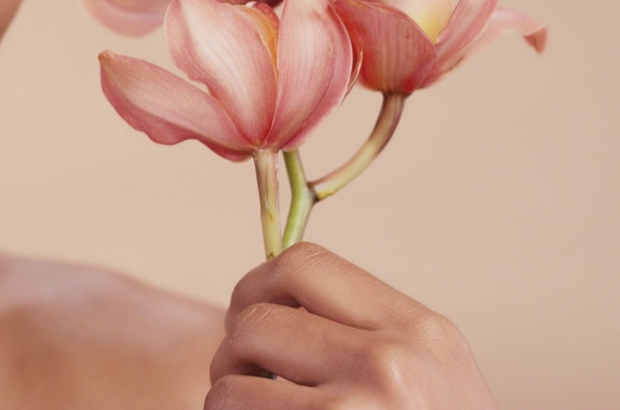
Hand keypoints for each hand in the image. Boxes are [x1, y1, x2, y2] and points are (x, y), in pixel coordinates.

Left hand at [205, 243, 497, 408]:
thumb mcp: (429, 379)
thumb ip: (364, 336)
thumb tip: (260, 303)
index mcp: (420, 330)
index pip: (304, 262)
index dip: (258, 287)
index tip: (253, 318)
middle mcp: (392, 358)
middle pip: (255, 315)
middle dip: (234, 348)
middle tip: (248, 379)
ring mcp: (357, 406)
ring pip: (230, 376)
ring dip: (228, 399)